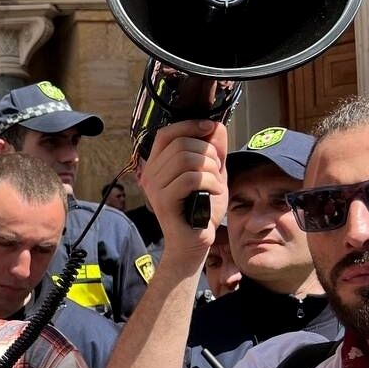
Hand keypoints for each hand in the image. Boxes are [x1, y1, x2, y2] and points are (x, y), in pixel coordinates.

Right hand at [140, 120, 227, 269]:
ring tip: (216, 182)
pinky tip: (215, 191)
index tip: (209, 128)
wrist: (194, 242)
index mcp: (158, 165)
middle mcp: (150, 174)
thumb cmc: (201, 210)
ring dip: (211, 168)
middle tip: (217, 169)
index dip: (189, 125)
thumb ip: (213, 151)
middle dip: (207, 152)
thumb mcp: (212, 174)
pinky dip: (210, 182)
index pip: (166, 133)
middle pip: (180, 144)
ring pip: (186, 159)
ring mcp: (155, 188)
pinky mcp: (164, 201)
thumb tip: (216, 126)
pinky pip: (190, 179)